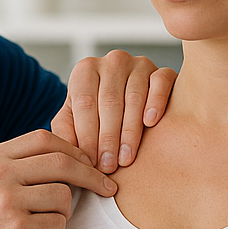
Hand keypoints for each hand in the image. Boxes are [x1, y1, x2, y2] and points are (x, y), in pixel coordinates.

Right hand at [0, 129, 115, 228]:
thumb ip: (16, 165)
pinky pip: (58, 224)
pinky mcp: (17, 228)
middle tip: (107, 188)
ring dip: (65, 213)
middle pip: (62, 162)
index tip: (89, 164)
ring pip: (64, 196)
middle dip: (91, 176)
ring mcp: (7, 200)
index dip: (74, 149)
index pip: (44, 139)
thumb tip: (64, 153)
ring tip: (47, 225)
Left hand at [52, 50, 176, 173]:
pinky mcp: (161, 71)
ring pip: (134, 98)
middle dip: (108, 138)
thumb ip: (66, 132)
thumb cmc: (97, 111)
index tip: (90, 163)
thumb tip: (67, 153)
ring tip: (126, 158)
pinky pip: (160, 84)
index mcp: (86, 70)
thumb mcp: (74, 118)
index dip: (87, 136)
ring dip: (130, 131)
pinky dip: (156, 102)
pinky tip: (150, 122)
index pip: (85, 104)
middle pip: (109, 102)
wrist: (127, 96)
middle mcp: (112, 62)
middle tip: (108, 166)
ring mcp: (139, 64)